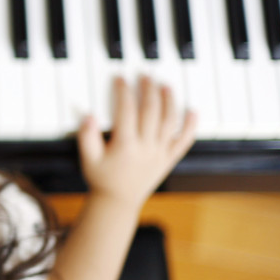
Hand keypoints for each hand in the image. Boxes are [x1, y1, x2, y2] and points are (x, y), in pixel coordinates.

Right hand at [77, 76, 196, 208]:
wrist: (118, 202)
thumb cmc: (102, 180)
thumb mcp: (88, 159)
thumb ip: (86, 137)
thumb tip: (88, 116)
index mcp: (125, 145)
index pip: (126, 110)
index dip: (123, 91)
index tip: (121, 79)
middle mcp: (145, 147)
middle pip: (151, 110)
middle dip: (148, 89)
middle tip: (145, 76)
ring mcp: (159, 153)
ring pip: (169, 121)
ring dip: (169, 100)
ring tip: (165, 86)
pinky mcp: (168, 159)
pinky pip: (184, 141)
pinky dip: (190, 126)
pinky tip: (193, 111)